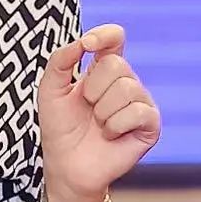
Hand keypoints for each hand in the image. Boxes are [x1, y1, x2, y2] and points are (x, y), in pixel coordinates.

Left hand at [36, 24, 161, 201]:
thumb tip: (82, 42)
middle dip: (92, 89)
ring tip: (98, 125)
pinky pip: (137, 112)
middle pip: (116, 64)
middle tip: (87, 108)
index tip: (87, 45)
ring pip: (126, 88)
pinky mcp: (150, 124)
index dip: (104, 35)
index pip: (114, 38)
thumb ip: (61, 60)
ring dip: (102, 111)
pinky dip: (115, 125)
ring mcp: (140, 102)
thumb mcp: (50, 90)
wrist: (67, 166)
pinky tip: (110, 135)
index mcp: (103, 69)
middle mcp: (126, 82)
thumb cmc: (60, 128)